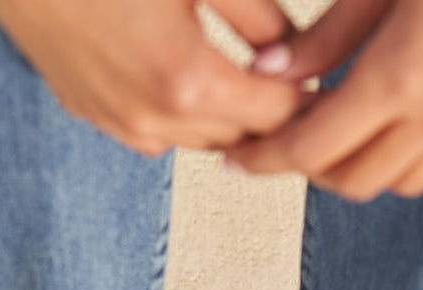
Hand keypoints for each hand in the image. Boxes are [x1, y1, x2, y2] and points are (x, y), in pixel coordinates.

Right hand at [0, 0, 302, 153]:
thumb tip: (293, 48)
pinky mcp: (90, 114)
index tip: (333, 82)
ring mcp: (117, 123)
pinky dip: (184, 115)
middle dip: (275, 117)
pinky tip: (190, 76)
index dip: (312, 101)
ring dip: (229, 117)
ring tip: (251, 80)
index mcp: (188, 82)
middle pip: (243, 140)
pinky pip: (156, 133)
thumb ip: (255, 14)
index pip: (279, 118)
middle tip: (302, 83)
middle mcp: (152, 119)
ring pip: (200, 142)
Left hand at [227, 0, 422, 198]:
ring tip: (354, 130)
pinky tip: (422, 135)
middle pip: (354, 180)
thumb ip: (328, 34)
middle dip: (313, 166)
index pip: (311, 149)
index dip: (265, 159)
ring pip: (408, 184)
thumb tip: (272, 72)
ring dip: (371, 166)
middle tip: (294, 135)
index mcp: (402, 76)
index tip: (239, 159)